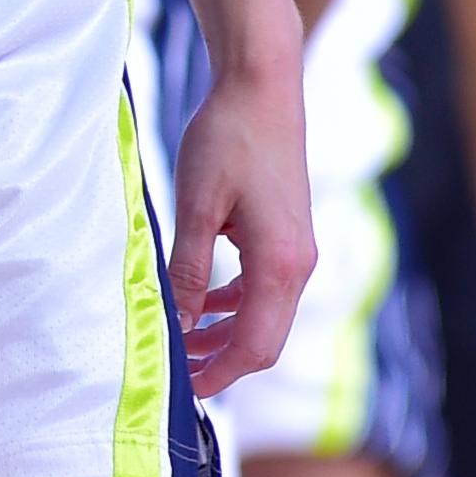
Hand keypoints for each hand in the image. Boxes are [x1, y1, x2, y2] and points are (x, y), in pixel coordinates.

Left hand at [169, 68, 312, 393]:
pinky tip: (204, 301)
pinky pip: (265, 288)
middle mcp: (299, 264)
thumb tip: (176, 325)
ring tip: (182, 340)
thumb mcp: (196, 207)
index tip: (182, 391)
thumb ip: (189, 272)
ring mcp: (298, 250)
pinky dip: (236, 304)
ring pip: (265, 315)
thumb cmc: (227, 137)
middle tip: (176, 372)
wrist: (262, 85)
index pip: (255, 347)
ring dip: (226, 334)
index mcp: (281, 264)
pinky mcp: (288, 235)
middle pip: (265, 340)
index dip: (218, 375)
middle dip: (222, 361)